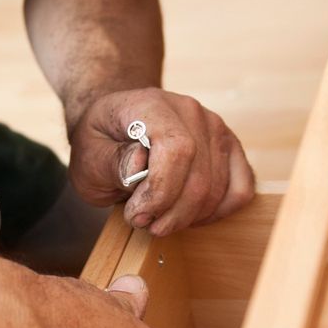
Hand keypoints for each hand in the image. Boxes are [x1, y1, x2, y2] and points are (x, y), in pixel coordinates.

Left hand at [67, 87, 255, 236]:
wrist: (118, 124)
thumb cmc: (102, 141)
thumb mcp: (87, 154)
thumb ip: (111, 161)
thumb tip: (138, 167)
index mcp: (152, 105)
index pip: (177, 150)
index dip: (160, 192)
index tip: (136, 214)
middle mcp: (191, 111)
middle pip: (199, 177)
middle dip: (170, 214)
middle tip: (142, 222)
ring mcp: (215, 128)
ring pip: (217, 190)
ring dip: (187, 217)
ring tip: (159, 219)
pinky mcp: (230, 148)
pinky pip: (240, 189)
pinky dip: (216, 212)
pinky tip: (188, 215)